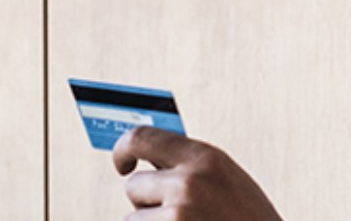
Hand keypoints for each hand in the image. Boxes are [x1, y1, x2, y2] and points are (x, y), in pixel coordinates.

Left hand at [112, 126, 282, 220]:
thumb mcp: (228, 185)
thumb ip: (192, 168)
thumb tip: (146, 158)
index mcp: (206, 159)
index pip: (142, 137)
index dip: (124, 149)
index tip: (122, 163)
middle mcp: (190, 182)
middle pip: (134, 186)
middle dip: (146, 204)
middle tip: (176, 218)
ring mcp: (178, 215)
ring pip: (133, 219)